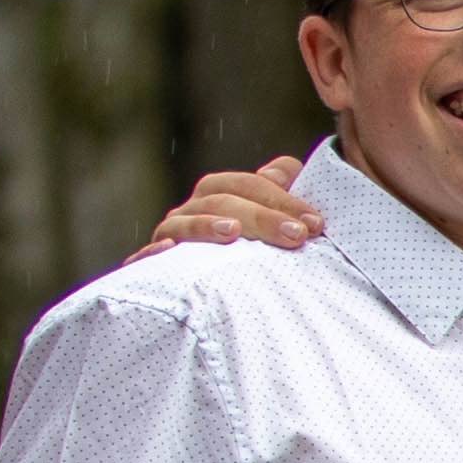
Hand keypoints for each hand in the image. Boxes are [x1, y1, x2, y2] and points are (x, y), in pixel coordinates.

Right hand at [145, 153, 321, 254]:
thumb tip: (290, 168)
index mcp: (220, 193)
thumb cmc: (250, 254)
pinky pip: (146, 257)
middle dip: (261, 216)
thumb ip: (278, 195)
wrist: (208, 295)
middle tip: (297, 235)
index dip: (283, 199)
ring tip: (233, 232)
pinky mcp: (152, 265)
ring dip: (206, 224)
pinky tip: (168, 250)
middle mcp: (193, 209)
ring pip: (184, 223)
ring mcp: (171, 235)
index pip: (249, 184)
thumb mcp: (268, 224)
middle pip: (221, 200)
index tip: (316, 223)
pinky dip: (152, 252)